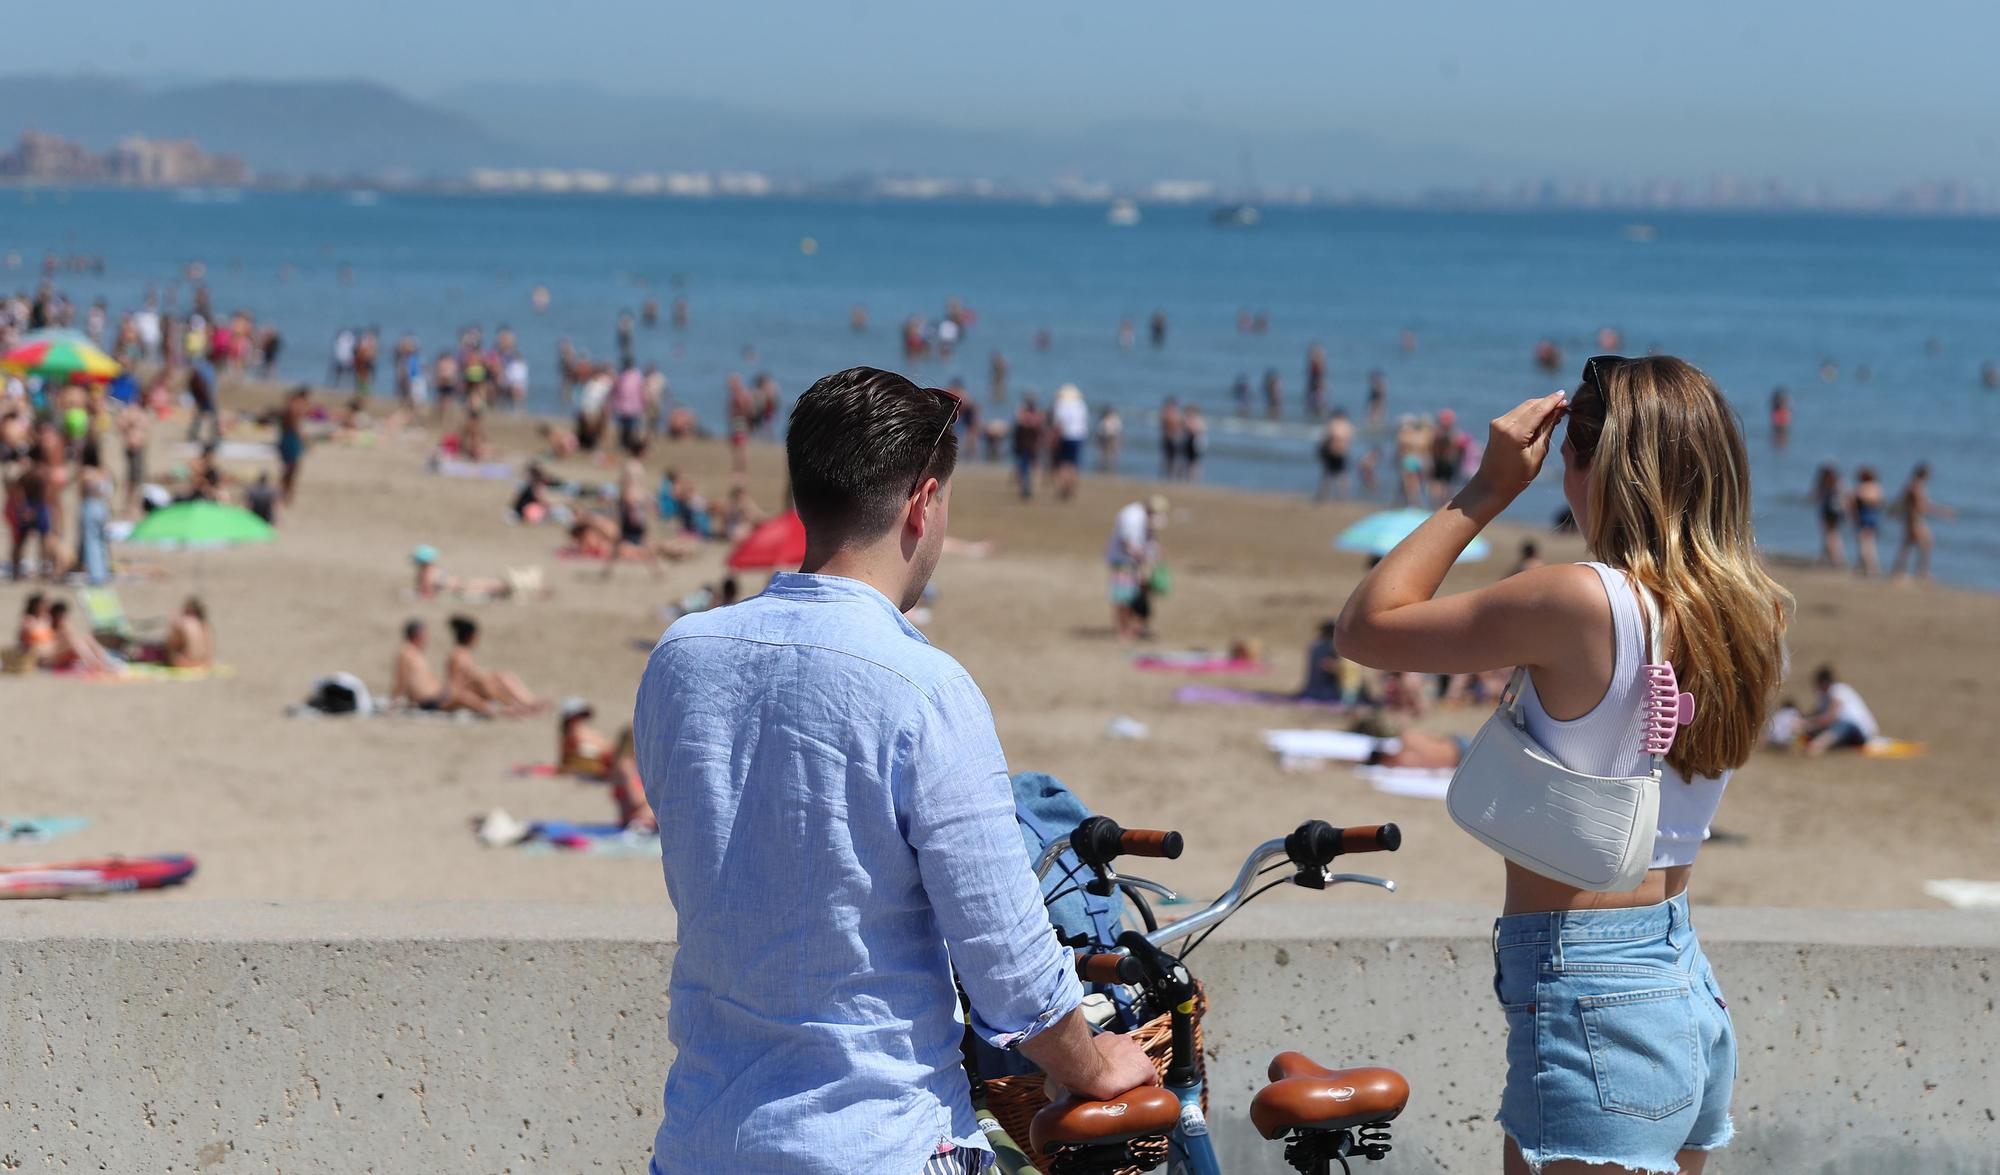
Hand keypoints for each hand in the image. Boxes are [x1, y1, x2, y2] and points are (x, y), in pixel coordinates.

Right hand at [1045, 1032, 1161, 1102]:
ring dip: (1133, 1076)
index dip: (1113, 1063)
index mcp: (1108, 1038)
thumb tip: (1056, 1079)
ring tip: (1127, 1090)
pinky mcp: (1144, 1067)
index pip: (1116, 1050)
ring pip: (1139, 1067)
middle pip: (1130, 1057)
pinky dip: (1146, 1085)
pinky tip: (1138, 1093)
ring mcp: (1135, 1053)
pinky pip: (1150, 1078)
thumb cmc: (1074, 1065)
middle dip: (1124, 1068)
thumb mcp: (1073, 1060)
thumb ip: (1074, 1062)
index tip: (1108, 1071)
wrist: (1085, 1069)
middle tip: (1116, 1081)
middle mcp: (1124, 1041)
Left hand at [1464, 390, 1567, 506]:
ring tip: (1555, 412)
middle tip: (1564, 405)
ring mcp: (1497, 423)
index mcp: (1514, 433)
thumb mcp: (1537, 454)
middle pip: (1530, 405)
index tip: (1564, 395)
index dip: (1552, 401)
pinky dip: (1530, 413)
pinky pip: (1517, 413)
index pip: (1538, 410)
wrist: (1491, 485)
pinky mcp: (1496, 425)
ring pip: (1524, 407)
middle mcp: (1503, 424)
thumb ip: (1546, 430)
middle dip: (1547, 403)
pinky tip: (1541, 418)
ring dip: (1539, 407)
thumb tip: (1556, 412)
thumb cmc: (1517, 476)